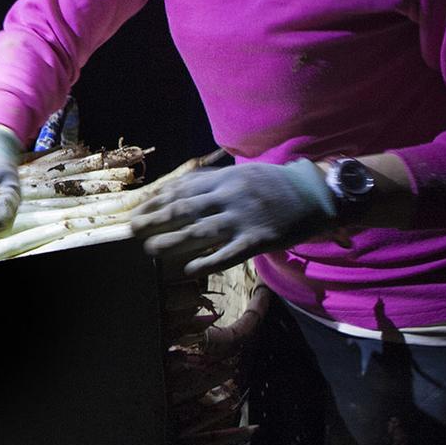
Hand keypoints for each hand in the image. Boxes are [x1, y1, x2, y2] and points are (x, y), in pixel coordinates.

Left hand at [128, 159, 335, 275]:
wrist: (313, 193)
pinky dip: (205, 262)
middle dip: (154, 220)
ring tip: (149, 250)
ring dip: (170, 242)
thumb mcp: (242, 174)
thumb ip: (213, 182)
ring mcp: (243, 218)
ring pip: (198, 232)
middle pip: (183, 209)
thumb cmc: (273, 184)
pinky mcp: (258, 239)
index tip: (137, 210)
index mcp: (224, 179)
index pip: (181, 189)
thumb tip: (179, 192)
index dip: (155, 201)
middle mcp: (230, 196)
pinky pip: (227, 254)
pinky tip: (188, 270)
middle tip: (132, 230)